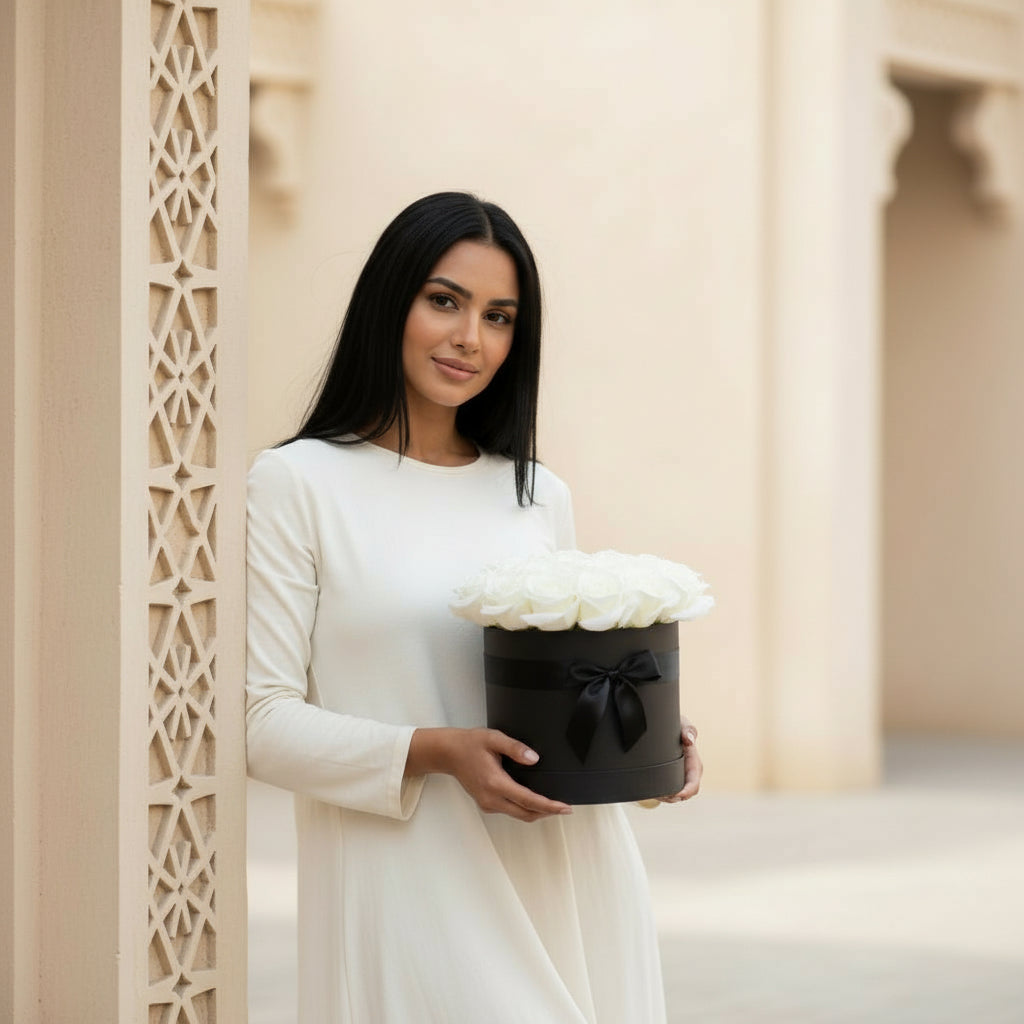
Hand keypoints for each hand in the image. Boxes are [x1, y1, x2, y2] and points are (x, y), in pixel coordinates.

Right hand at [407, 727, 572, 822]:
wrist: (448, 753)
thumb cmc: (469, 744)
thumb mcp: (494, 738)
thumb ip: (515, 748)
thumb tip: (534, 758)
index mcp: (495, 783)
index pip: (528, 801)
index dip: (549, 806)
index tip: (564, 808)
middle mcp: (491, 798)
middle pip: (526, 814)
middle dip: (548, 813)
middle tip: (564, 808)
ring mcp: (488, 803)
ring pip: (519, 815)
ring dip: (536, 812)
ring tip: (553, 805)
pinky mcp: (486, 804)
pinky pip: (510, 811)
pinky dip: (525, 809)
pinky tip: (533, 800)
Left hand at [657, 715, 701, 802]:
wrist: (668, 727)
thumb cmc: (677, 726)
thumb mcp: (682, 724)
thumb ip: (688, 730)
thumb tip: (689, 739)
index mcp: (694, 764)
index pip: (693, 785)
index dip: (685, 792)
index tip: (674, 795)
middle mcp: (690, 773)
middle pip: (684, 794)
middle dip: (672, 798)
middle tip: (659, 795)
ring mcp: (681, 777)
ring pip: (676, 796)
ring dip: (666, 797)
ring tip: (655, 793)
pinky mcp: (673, 778)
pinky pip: (669, 792)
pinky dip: (662, 795)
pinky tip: (654, 792)